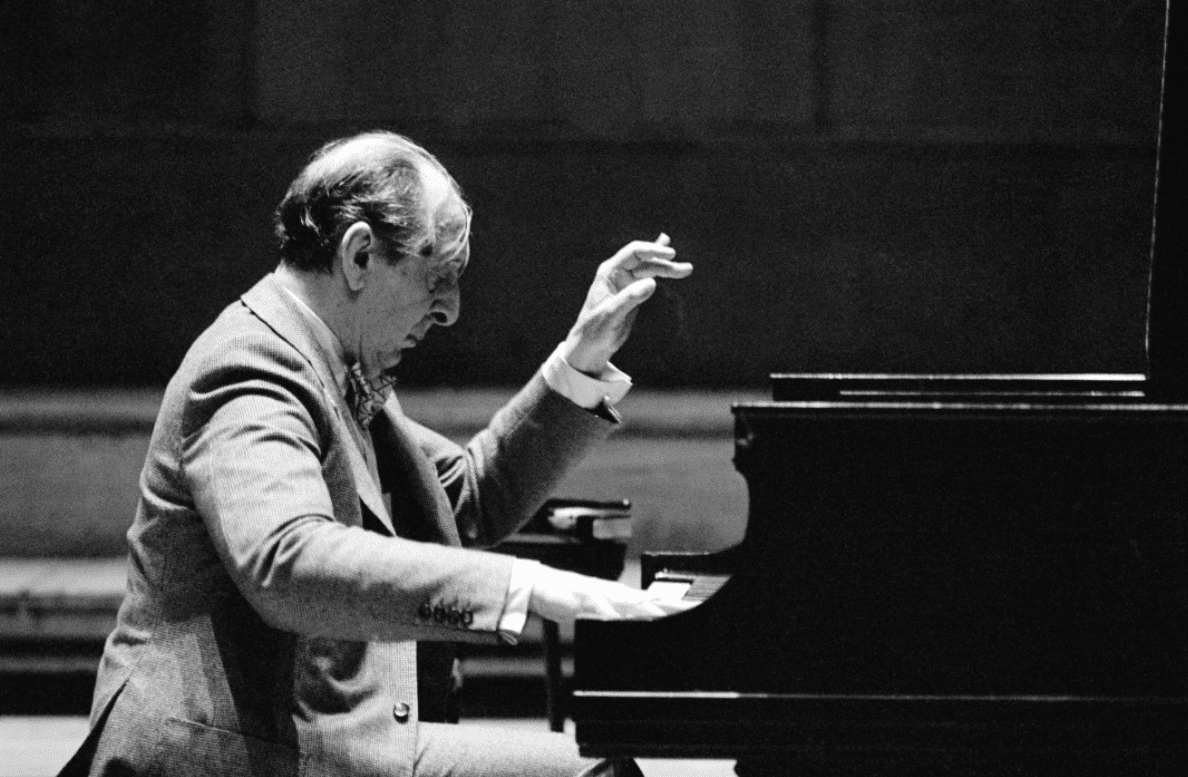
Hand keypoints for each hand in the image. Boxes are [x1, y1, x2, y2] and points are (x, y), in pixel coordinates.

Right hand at [528, 565, 696, 626]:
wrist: (541, 584)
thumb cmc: (570, 597)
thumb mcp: (599, 610)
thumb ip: (617, 617)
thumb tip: (636, 624)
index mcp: (622, 597)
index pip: (655, 601)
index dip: (676, 606)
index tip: (696, 609)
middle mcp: (616, 595)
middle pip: (651, 601)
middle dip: (673, 607)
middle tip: (694, 610)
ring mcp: (601, 597)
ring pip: (632, 604)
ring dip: (651, 610)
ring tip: (670, 614)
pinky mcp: (584, 601)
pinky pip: (602, 610)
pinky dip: (614, 615)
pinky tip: (622, 619)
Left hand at [560, 234, 692, 373]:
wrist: (590, 345)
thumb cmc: (595, 330)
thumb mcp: (612, 315)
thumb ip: (630, 298)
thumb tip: (652, 282)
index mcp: (609, 272)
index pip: (633, 253)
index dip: (652, 250)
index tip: (670, 254)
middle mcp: (618, 273)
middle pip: (645, 261)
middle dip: (665, 262)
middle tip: (686, 269)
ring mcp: (625, 282)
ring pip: (649, 270)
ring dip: (667, 268)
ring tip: (687, 269)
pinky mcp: (632, 293)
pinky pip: (649, 277)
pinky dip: (660, 271)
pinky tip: (669, 262)